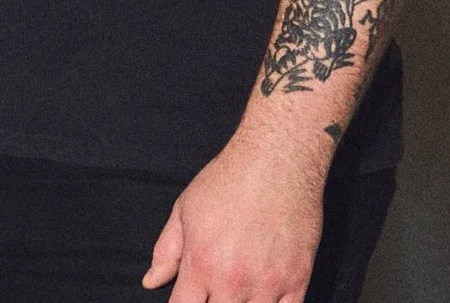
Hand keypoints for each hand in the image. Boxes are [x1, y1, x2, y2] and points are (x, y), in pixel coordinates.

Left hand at [142, 132, 326, 302]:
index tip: (186, 300)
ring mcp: (268, 283)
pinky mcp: (298, 279)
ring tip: (237, 294)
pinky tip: (263, 299)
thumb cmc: (228, 180)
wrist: (277, 160)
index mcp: (200, 263)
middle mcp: (232, 280)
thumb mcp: (185, 210)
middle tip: (214, 293)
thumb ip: (166, 251)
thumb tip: (151, 281)